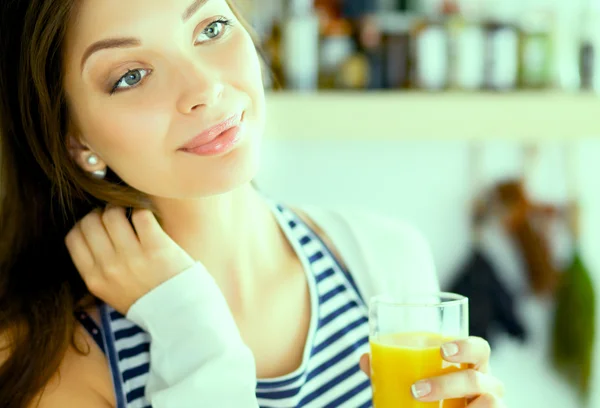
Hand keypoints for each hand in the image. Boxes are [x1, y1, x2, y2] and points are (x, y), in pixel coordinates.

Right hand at [65, 206, 194, 314]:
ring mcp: (133, 257)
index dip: (84, 225)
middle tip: (115, 216)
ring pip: (113, 214)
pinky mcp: (157, 247)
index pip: (73, 237)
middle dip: (101, 214)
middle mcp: (110, 267)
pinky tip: (148, 220)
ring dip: (121, 209)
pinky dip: (142, 211)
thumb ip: (98, 268)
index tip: (97, 224)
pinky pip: (140, 215)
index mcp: (95, 279)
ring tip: (131, 215)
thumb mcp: (111, 292)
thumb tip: (91, 233)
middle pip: (90, 222)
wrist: (179, 314)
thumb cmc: (146, 301)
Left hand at [360, 337, 505, 406]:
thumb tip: (365, 359)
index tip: (442, 349)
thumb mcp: (415, 383)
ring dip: (453, 402)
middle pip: (479, 376)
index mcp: (471, 366)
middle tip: (416, 390)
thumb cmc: (433, 399)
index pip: (480, 349)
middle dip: (448, 383)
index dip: (466, 346)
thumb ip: (391, 370)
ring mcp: (491, 405)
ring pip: (488, 402)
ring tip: (422, 404)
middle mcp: (487, 384)